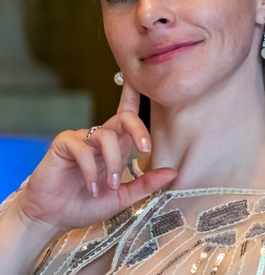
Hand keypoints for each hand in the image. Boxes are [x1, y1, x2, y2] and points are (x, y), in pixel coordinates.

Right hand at [8, 81, 175, 250]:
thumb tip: (172, 172)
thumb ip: (146, 184)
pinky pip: (82, 148)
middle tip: (146, 148)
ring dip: (113, 162)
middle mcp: (100, 138)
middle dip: (138, 128)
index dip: (136, 96)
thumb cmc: (86, 205)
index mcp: (117, 146)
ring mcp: (81, 139)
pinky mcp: (63, 144)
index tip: (149, 85)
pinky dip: (91, 169)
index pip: (129, 116)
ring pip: (106, 136)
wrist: (53, 218)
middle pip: (124, 117)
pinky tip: (91, 187)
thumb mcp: (122, 196)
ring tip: (109, 186)